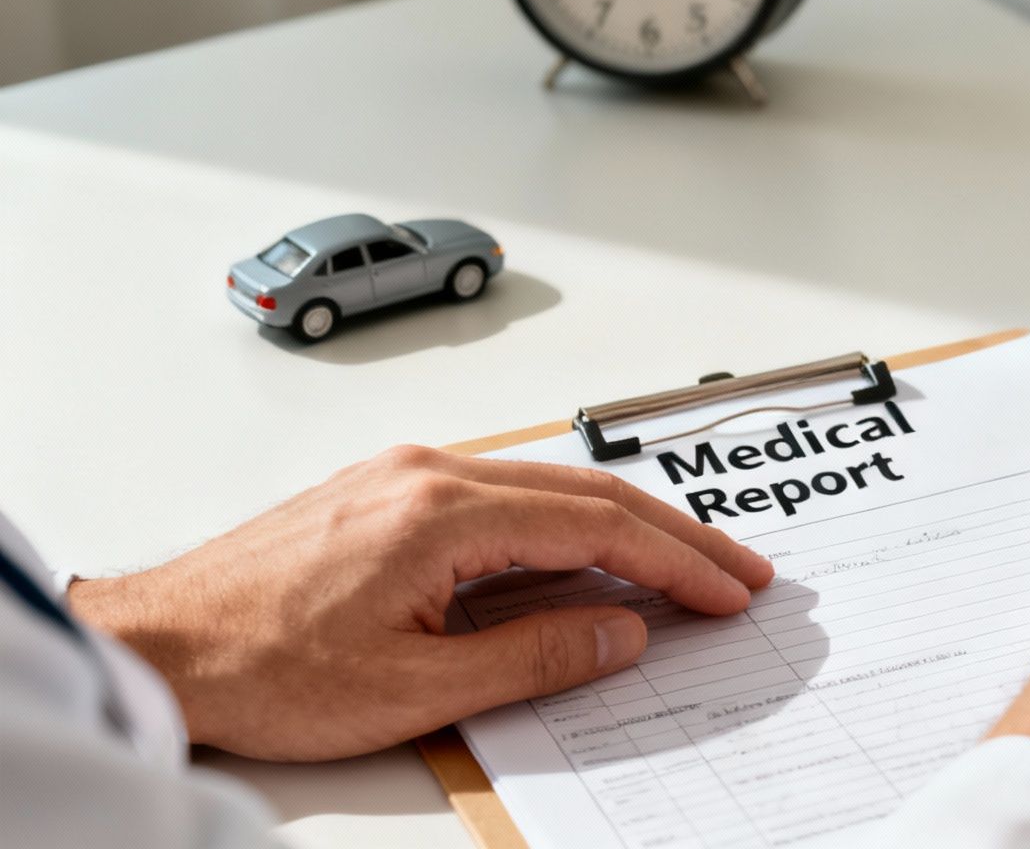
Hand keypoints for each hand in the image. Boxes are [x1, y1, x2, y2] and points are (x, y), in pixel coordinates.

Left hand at [69, 446, 772, 760]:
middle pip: (589, 492)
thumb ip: (532, 657)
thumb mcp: (412, 688)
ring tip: (685, 564)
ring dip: (627, 526)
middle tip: (739, 574)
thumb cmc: (261, 668)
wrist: (158, 643)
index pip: (597, 527)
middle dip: (676, 536)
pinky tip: (592, 552)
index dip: (676, 564)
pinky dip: (569, 522)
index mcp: (442, 512)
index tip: (728, 592)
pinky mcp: (390, 489)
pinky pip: (508, 494)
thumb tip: (620, 635)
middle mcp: (431, 473)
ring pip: (552, 486)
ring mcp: (409, 473)